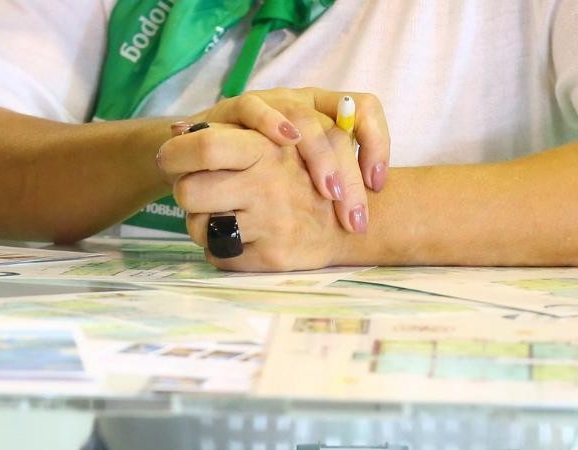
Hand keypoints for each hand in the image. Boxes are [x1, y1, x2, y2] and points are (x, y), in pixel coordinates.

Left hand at [166, 131, 347, 271]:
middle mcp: (267, 186)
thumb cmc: (302, 175)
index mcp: (266, 149)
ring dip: (200, 223)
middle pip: (189, 191)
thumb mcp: (277, 142)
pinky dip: (221, 248)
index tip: (169, 157)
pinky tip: (241, 237)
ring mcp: (270, 225)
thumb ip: (233, 135)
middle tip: (195, 191)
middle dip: (184, 192)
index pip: (205, 146)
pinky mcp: (270, 257)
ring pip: (198, 228)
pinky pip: (217, 255)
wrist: (350, 221)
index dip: (176, 153)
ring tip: (221, 215)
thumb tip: (176, 132)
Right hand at [176, 88, 389, 234]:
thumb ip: (325, 188)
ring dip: (322, 156)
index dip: (378, 143)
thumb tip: (362, 217)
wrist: (199, 156)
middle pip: (337, 126)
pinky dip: (272, 123)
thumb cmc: (258, 171)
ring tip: (330, 193)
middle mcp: (303, 104)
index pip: (365, 110)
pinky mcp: (237, 108)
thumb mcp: (298, 181)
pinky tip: (286, 142)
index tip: (378, 185)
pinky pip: (255, 108)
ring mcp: (272, 104)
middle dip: (351, 172)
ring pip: (304, 117)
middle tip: (355, 215)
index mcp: (325, 114)